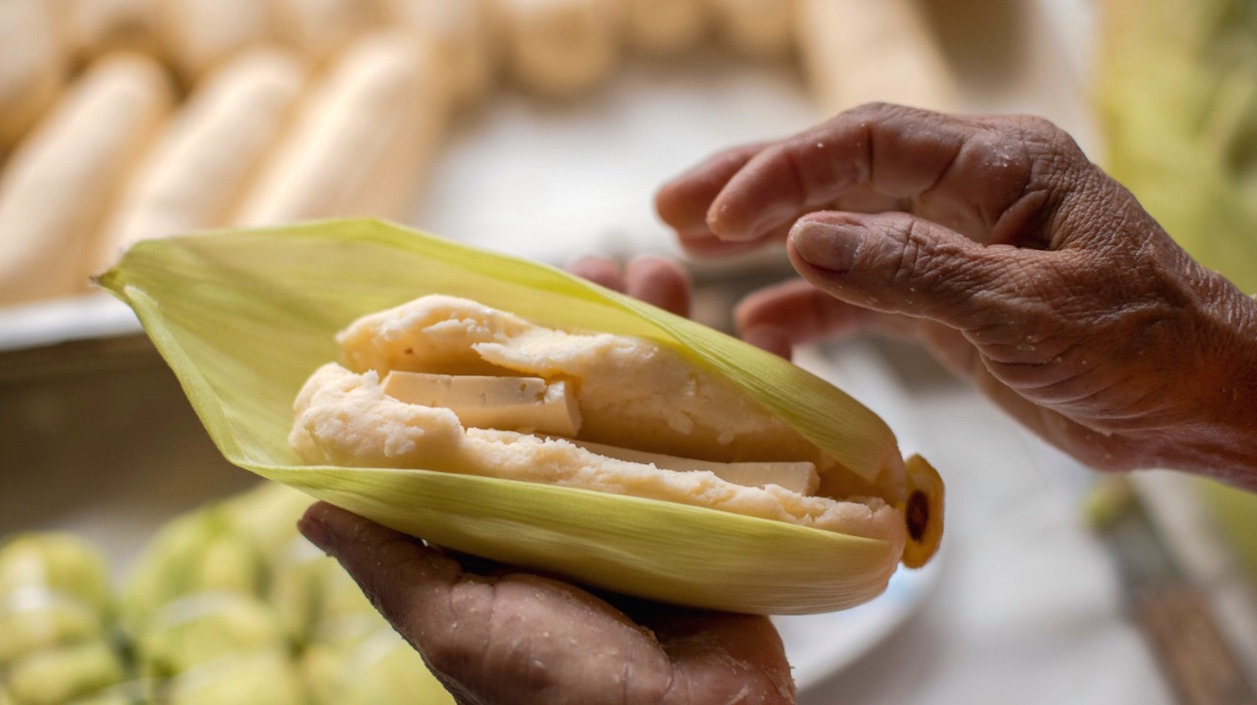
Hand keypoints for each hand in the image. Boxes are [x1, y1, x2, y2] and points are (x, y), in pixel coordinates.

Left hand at [297, 257, 795, 704]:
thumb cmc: (558, 688)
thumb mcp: (456, 622)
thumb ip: (389, 561)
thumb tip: (306, 503)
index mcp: (519, 518)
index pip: (505, 413)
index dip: (506, 350)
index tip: (505, 294)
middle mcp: (585, 501)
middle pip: (587, 389)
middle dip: (591, 321)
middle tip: (595, 264)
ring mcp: (656, 501)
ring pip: (658, 394)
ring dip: (661, 326)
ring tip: (658, 271)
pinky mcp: (726, 512)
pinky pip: (739, 433)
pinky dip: (748, 377)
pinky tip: (742, 325)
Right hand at [656, 103, 1256, 488]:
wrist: (1196, 403)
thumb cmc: (1140, 347)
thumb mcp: (1029, 311)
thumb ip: (915, 271)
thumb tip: (805, 239)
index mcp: (997, 164)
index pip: (865, 142)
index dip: (783, 171)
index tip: (717, 213)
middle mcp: (966, 191)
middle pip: (838, 173)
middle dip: (753, 189)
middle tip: (668, 208)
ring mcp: (952, 245)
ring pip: (841, 228)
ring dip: (768, 241)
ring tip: (688, 251)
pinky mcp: (948, 300)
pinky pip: (862, 290)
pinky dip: (810, 305)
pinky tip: (760, 323)